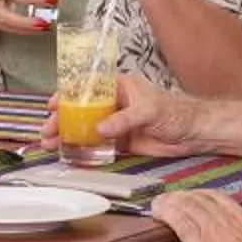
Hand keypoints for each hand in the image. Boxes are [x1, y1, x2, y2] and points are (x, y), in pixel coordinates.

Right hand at [37, 67, 207, 153]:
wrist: (194, 133)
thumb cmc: (176, 111)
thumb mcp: (149, 110)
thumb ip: (124, 119)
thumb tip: (100, 128)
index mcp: (118, 86)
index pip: (86, 87)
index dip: (66, 95)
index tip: (52, 106)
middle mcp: (113, 103)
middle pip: (80, 110)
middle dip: (61, 120)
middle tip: (47, 132)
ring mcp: (115, 123)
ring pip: (85, 128)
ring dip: (68, 136)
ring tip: (50, 145)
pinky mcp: (121, 142)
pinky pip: (97, 145)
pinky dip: (83, 149)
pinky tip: (70, 154)